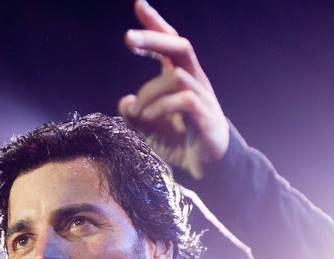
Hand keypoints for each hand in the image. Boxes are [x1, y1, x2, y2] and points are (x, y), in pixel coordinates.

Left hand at [117, 0, 229, 178]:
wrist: (207, 168)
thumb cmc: (179, 141)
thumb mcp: (148, 127)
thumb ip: (135, 113)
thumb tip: (126, 101)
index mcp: (179, 77)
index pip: (170, 43)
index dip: (156, 23)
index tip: (139, 4)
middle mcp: (193, 80)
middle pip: (179, 47)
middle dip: (154, 39)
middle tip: (126, 38)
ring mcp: (202, 96)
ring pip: (175, 77)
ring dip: (149, 94)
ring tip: (139, 114)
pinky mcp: (207, 115)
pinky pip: (183, 99)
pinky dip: (161, 107)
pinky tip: (148, 120)